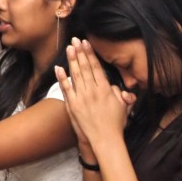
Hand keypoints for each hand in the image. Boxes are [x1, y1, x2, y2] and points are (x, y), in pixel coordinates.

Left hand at [55, 38, 134, 152]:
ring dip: (72, 60)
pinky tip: (58, 67)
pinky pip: (66, 89)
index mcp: (105, 89)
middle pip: (85, 67)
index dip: (90, 54)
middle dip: (80, 52)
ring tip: (68, 48)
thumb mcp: (123, 106)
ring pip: (76, 75)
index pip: (96, 67)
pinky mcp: (73, 105)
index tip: (86, 43)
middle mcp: (93, 91)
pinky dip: (62, 78)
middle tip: (75, 40)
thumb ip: (120, 94)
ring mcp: (82, 98)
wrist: (104, 140)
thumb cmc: (115, 124)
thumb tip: (117, 87)